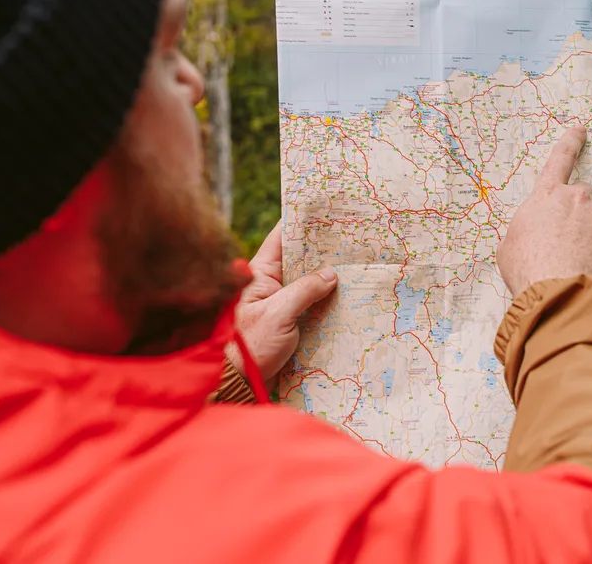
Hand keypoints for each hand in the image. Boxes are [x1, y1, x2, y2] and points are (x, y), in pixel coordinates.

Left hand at [229, 222, 337, 385]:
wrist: (237, 383)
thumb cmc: (250, 346)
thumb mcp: (278, 314)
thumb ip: (305, 290)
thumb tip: (331, 274)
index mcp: (259, 274)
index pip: (281, 238)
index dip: (301, 222)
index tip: (323, 209)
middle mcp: (269, 284)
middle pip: (299, 259)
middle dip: (322, 250)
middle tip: (350, 238)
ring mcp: (279, 303)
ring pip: (308, 282)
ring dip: (328, 276)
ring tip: (355, 264)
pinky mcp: (288, 322)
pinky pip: (311, 304)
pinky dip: (327, 299)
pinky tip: (348, 296)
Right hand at [497, 125, 591, 297]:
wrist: (556, 291)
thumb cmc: (527, 269)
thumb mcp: (510, 245)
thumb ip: (525, 229)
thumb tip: (532, 235)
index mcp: (547, 195)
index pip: (559, 160)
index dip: (570, 143)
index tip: (581, 129)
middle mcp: (577, 197)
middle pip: (585, 195)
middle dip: (581, 211)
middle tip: (573, 238)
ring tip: (585, 257)